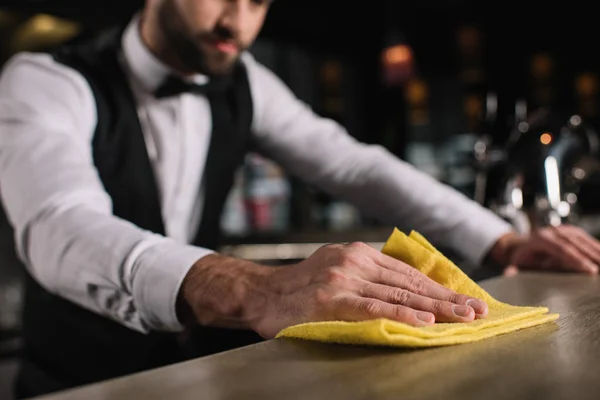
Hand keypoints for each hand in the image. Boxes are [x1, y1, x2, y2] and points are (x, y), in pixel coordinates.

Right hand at [251, 242, 487, 337]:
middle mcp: (355, 261)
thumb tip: (402, 291)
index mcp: (359, 253)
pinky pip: (374, 308)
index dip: (438, 287)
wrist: (261, 293)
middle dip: (447, 298)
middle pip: (410, 282)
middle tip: (477, 310)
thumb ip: (365, 275)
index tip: (465, 299)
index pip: (408, 273)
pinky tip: (425, 322)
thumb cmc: (299, 287)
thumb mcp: (335, 268)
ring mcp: (344, 279)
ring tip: (463, 317)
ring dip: (435, 307)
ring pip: (398, 294)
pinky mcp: (333, 299)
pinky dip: (402, 315)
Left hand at [490, 225, 599, 275]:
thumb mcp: (517, 263)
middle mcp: (553, 231)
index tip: (589, 270)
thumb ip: (513, 269)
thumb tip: (509, 274)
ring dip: (596, 252)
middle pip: (576, 244)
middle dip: (591, 257)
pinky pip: (587, 240)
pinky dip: (596, 248)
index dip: (577, 260)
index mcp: (540, 238)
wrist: (524, 244)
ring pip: (584, 241)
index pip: (562, 249)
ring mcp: (564, 229)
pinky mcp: (573, 231)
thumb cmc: (523, 257)